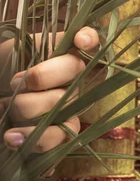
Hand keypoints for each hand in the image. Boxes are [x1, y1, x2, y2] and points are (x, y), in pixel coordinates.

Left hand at [1, 27, 99, 153]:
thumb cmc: (0, 71)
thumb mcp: (15, 50)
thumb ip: (38, 46)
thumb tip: (72, 43)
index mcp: (63, 56)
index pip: (90, 42)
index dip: (90, 39)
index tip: (80, 42)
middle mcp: (73, 81)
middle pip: (75, 72)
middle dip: (41, 77)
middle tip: (12, 82)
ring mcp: (69, 109)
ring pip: (65, 109)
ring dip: (29, 108)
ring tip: (3, 110)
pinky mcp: (59, 135)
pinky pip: (58, 140)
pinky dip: (34, 140)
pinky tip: (12, 138)